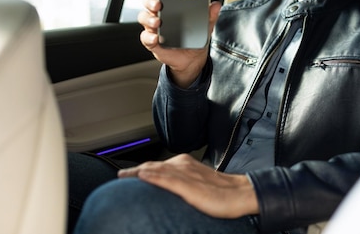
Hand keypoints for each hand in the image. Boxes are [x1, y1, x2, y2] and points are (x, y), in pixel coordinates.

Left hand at [118, 154, 259, 218]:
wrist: (239, 194)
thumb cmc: (221, 192)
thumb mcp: (198, 185)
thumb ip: (182, 184)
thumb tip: (168, 190)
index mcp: (185, 164)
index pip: (158, 166)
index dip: (141, 169)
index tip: (127, 175)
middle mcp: (184, 165)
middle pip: (153, 165)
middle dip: (135, 170)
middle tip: (120, 176)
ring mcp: (186, 174)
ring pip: (157, 170)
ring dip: (138, 172)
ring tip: (123, 176)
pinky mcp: (189, 185)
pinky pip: (167, 179)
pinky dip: (153, 176)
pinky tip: (142, 176)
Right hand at [138, 0, 221, 87]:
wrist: (192, 59)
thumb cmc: (194, 37)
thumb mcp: (205, 25)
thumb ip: (210, 15)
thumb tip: (216, 5)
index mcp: (170, 7)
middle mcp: (159, 15)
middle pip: (148, 2)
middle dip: (150, 0)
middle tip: (158, 3)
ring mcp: (155, 28)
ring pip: (143, 18)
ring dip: (149, 18)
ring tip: (158, 22)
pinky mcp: (153, 42)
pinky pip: (146, 37)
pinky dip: (149, 37)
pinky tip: (155, 37)